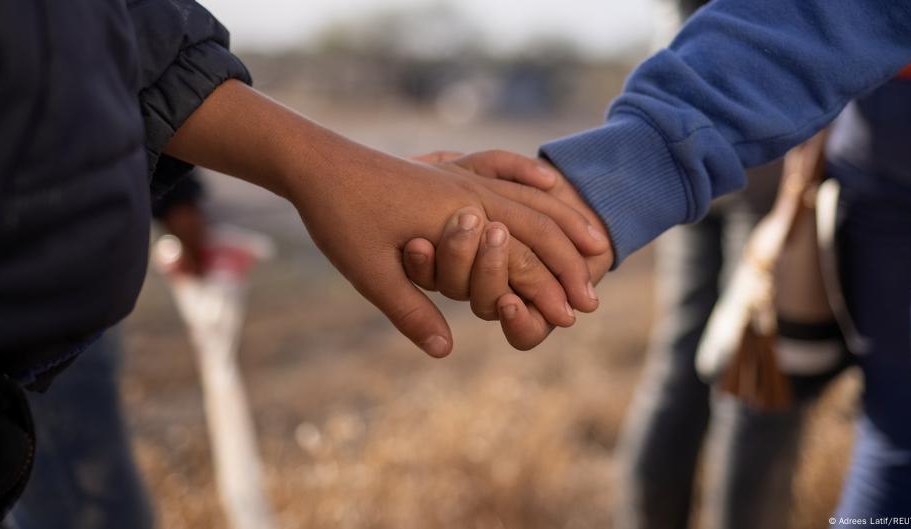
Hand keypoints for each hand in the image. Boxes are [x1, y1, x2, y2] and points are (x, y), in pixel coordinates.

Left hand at [164, 81, 607, 357]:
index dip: (548, 291)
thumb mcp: (369, 272)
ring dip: (566, 223)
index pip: (519, 260)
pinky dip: (536, 183)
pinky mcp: (451, 169)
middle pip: (538, 229)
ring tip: (595, 243)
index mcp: (456, 220)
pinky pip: (509, 173)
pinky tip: (550, 184)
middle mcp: (470, 194)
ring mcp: (463, 177)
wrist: (315, 160)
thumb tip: (446, 350)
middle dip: (570, 263)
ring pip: (531, 199)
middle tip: (593, 297)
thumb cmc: (339, 217)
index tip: (573, 317)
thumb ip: (411, 311)